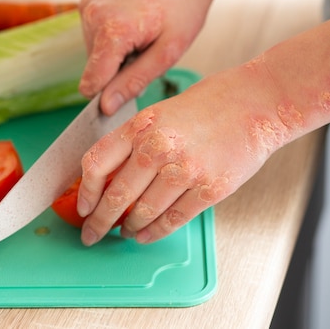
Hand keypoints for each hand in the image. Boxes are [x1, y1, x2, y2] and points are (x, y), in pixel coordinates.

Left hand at [77, 60, 285, 245]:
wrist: (255, 103)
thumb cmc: (210, 103)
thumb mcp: (161, 111)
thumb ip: (135, 140)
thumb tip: (111, 175)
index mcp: (141, 124)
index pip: (96, 163)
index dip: (85, 191)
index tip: (83, 206)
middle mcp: (158, 147)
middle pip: (116, 195)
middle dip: (99, 221)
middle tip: (92, 234)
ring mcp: (185, 170)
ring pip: (144, 212)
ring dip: (129, 228)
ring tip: (124, 233)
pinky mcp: (210, 189)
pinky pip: (174, 219)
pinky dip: (155, 232)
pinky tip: (146, 235)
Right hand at [79, 0, 215, 115]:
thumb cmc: (184, 4)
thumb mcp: (168, 52)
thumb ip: (134, 81)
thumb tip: (106, 106)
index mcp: (113, 28)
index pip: (92, 81)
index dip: (109, 93)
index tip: (129, 89)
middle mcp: (93, 14)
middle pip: (94, 66)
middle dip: (118, 66)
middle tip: (147, 47)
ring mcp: (87, 3)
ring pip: (94, 51)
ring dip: (116, 50)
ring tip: (143, 31)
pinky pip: (94, 33)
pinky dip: (111, 35)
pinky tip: (133, 21)